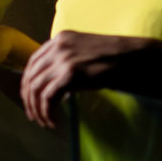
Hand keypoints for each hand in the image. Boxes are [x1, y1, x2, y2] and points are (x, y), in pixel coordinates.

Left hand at [20, 30, 153, 126]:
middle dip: (29, 99)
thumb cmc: (114, 58)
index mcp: (59, 38)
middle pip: (31, 76)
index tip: (31, 99)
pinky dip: (47, 112)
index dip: (28, 83)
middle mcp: (57, 46)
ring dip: (38, 109)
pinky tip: (55, 121)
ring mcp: (62, 60)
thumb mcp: (85, 53)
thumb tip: (55, 84)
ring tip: (44, 122)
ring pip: (36, 88)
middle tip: (33, 116)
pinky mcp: (69, 75)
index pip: (33, 62)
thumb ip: (67, 61)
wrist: (133, 58)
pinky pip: (48, 97)